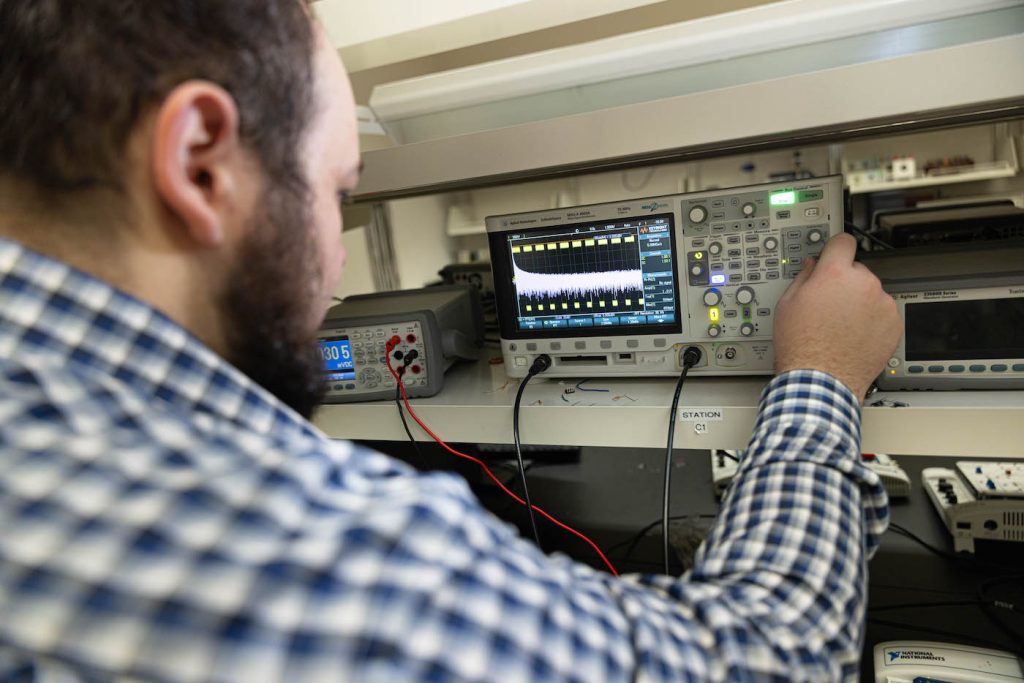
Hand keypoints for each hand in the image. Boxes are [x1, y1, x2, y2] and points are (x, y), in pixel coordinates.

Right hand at [773, 233, 902, 401]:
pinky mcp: (894, 323)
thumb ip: (803, 278)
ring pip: (872, 292)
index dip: (837, 248)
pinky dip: (874, 320)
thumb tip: (812, 267)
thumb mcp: (787, 305)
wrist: (821, 379)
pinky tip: (855, 335)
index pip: (843, 242)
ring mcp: (882, 303)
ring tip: (842, 325)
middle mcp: (863, 283)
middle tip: (830, 305)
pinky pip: (884, 312)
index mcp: (834, 274)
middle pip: (857, 270)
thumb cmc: (802, 346)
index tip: (836, 252)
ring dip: (861, 302)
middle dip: (845, 283)